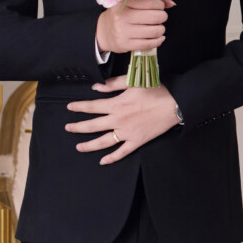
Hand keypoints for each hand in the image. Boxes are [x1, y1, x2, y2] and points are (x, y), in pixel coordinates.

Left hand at [66, 79, 180, 163]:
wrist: (174, 104)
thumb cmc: (156, 90)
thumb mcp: (132, 82)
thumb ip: (112, 84)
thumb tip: (96, 87)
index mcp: (116, 105)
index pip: (91, 107)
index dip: (78, 107)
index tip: (69, 107)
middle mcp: (118, 121)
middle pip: (92, 126)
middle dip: (78, 127)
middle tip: (68, 128)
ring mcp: (127, 133)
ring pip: (103, 141)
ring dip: (89, 145)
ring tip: (78, 147)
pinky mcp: (137, 141)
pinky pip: (122, 152)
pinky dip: (112, 157)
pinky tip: (103, 161)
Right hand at [96, 0, 170, 55]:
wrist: (103, 32)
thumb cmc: (121, 14)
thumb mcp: (131, 1)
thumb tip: (171, 4)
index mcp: (123, 1)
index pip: (151, 2)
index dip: (160, 5)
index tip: (158, 7)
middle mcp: (122, 16)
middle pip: (155, 17)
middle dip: (162, 17)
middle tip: (160, 17)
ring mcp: (123, 31)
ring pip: (155, 31)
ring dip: (161, 29)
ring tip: (158, 28)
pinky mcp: (125, 44)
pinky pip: (149, 44)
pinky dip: (158, 41)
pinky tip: (158, 38)